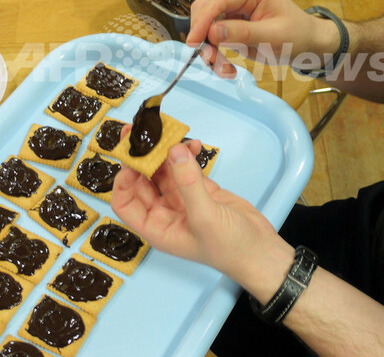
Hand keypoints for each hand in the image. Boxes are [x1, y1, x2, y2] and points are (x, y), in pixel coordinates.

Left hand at [111, 127, 287, 283]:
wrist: (260, 251)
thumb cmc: (229, 247)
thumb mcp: (205, 217)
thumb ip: (188, 183)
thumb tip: (174, 150)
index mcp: (156, 227)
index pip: (125, 202)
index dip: (122, 180)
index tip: (130, 156)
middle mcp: (165, 212)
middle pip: (142, 181)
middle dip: (141, 158)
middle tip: (141, 132)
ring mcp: (183, 200)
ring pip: (164, 171)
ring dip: (166, 152)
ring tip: (170, 133)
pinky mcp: (201, 190)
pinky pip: (186, 167)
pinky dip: (187, 154)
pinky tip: (195, 144)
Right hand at [187, 0, 334, 77]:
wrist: (306, 43)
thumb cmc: (297, 36)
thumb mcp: (273, 37)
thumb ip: (242, 33)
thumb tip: (212, 33)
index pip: (218, 0)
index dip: (202, 22)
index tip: (193, 44)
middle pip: (205, 9)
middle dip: (203, 37)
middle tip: (211, 62)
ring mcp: (233, 4)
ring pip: (204, 24)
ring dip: (208, 48)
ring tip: (223, 69)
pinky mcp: (229, 19)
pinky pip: (211, 34)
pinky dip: (213, 52)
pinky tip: (225, 67)